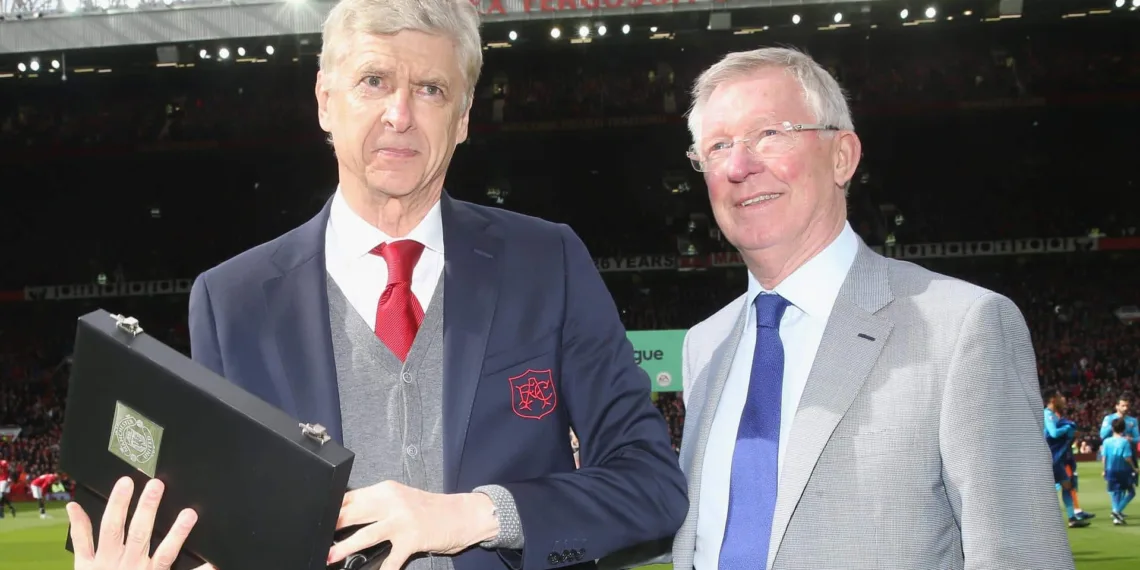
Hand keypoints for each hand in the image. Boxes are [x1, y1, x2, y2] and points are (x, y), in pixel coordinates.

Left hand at [67, 476, 213, 569]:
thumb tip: (215, 566)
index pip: (166, 552)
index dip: (177, 533)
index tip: (189, 513)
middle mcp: (127, 564)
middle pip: (138, 534)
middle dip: (147, 509)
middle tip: (156, 485)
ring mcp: (104, 563)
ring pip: (111, 530)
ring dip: (118, 506)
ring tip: (125, 483)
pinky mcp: (84, 565)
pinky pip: (81, 543)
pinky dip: (77, 524)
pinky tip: (74, 505)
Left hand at [327, 481, 498, 569]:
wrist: (462, 515)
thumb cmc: (429, 510)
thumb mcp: (401, 500)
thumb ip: (377, 505)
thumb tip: (347, 516)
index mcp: (387, 490)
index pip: (352, 496)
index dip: (333, 508)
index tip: (317, 516)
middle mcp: (393, 502)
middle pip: (354, 513)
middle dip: (333, 525)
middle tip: (315, 535)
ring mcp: (403, 520)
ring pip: (367, 534)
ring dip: (345, 547)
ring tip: (330, 556)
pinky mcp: (413, 538)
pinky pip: (392, 559)